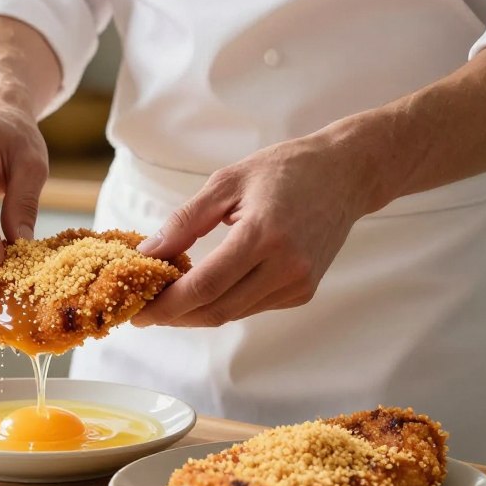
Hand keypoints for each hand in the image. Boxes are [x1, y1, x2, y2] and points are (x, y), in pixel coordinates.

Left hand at [134, 131, 374, 326]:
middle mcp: (286, 266)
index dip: (168, 304)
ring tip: (168, 298)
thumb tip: (148, 253)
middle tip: (144, 311)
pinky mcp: (303, 291)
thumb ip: (185, 220)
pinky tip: (205, 289)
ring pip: (234, 313)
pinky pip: (252, 306)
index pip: (205, 285)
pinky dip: (224, 302)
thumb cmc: (284, 170)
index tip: (138, 310)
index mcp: (264, 235)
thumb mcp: (227, 182)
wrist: (346, 174)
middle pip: (217, 309)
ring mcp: (299, 283)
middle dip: (176, 316)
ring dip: (197, 311)